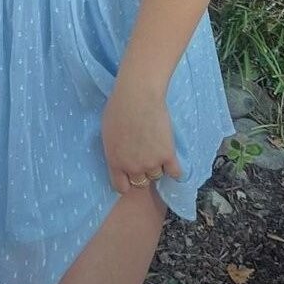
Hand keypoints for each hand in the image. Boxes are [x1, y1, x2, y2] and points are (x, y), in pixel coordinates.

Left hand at [100, 80, 181, 194]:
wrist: (138, 96)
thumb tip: (120, 155)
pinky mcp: (168, 155)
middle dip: (141, 172)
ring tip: (156, 148)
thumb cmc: (118, 107)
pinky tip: (172, 159)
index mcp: (115, 161)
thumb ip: (114, 150)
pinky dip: (175, 168)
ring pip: (157, 175)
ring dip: (157, 165)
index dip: (126, 181)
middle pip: (140, 182)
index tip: (129, 174)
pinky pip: (175, 173)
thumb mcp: (107, 132)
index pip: (120, 187)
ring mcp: (151, 163)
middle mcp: (132, 167)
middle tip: (144, 156)